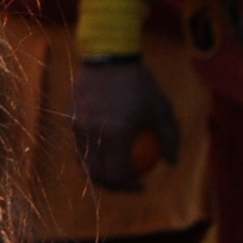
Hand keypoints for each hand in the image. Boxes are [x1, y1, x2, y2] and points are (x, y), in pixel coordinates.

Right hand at [69, 58, 178, 194]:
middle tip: (127, 183)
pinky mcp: (70, 117)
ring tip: (114, 168)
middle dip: (112, 185)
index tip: (141, 185)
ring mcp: (77, 125)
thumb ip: (170, 138)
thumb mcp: (163, 110)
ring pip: (83, 160)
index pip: (117, 175)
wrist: (109, 56)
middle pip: (95, 173)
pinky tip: (106, 147)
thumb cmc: (141, 84)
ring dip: (98, 170)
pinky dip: (92, 152)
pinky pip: (79, 143)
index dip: (129, 187)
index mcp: (115, 134)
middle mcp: (92, 133)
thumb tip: (172, 163)